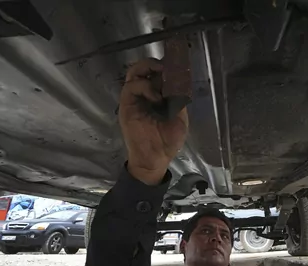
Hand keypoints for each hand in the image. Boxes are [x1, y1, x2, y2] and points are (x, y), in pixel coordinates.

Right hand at [119, 58, 188, 184]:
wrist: (156, 158)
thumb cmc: (168, 141)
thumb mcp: (180, 118)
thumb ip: (179, 100)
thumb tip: (179, 83)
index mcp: (159, 97)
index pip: (158, 75)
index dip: (166, 68)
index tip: (176, 67)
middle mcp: (146, 95)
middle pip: (144, 69)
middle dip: (155, 64)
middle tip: (165, 67)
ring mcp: (135, 99)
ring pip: (135, 73)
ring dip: (148, 69)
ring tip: (160, 74)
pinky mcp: (127, 105)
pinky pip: (131, 87)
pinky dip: (144, 86)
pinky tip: (155, 97)